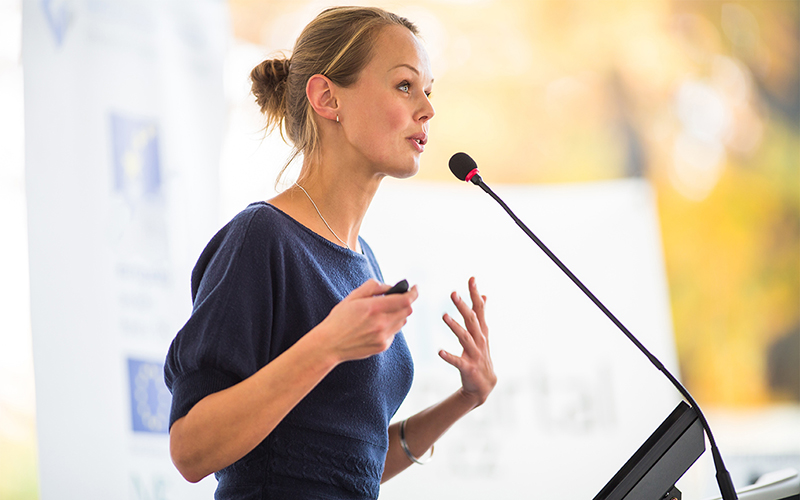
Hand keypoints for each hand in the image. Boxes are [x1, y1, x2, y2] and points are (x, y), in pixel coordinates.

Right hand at [319, 279, 417, 362]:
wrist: (329, 344)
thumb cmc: (339, 319)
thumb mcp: (352, 297)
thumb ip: (372, 287)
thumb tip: (389, 287)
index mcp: (374, 308)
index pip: (405, 299)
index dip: (414, 292)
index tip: (415, 287)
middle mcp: (381, 323)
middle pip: (407, 310)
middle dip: (405, 302)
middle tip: (398, 298)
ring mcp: (383, 336)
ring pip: (402, 321)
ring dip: (398, 314)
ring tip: (384, 312)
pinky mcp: (382, 346)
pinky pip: (394, 332)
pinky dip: (390, 326)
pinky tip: (376, 326)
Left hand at [440, 277, 496, 407]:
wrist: (484, 385)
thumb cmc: (481, 355)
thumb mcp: (482, 333)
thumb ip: (481, 314)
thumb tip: (484, 295)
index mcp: (481, 331)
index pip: (479, 309)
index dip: (475, 294)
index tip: (472, 278)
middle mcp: (480, 340)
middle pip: (472, 320)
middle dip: (463, 306)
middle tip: (453, 293)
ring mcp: (475, 354)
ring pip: (465, 338)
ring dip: (455, 327)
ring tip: (444, 316)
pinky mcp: (468, 368)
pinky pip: (457, 361)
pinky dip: (449, 356)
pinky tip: (439, 352)